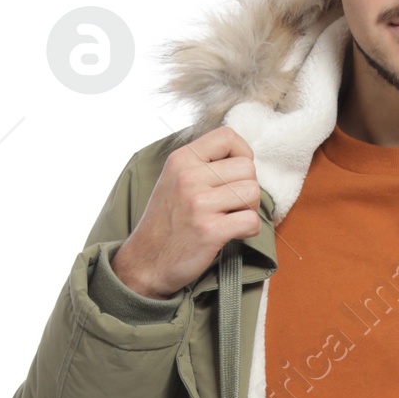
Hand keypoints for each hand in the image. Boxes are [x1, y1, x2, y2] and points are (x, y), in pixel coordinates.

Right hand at [109, 125, 262, 296]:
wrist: (145, 261)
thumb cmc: (165, 222)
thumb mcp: (173, 179)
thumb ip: (202, 164)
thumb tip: (243, 157)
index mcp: (181, 159)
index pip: (227, 136)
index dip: (242, 153)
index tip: (236, 173)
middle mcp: (189, 177)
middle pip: (247, 168)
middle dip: (248, 187)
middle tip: (233, 204)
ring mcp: (198, 204)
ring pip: (253, 192)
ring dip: (249, 209)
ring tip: (231, 218)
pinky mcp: (209, 230)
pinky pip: (251, 221)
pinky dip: (250, 230)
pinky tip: (234, 233)